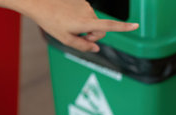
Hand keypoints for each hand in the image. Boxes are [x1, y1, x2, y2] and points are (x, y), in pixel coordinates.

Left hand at [21, 0, 137, 51]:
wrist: (40, 4)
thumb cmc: (51, 22)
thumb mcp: (65, 40)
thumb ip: (83, 47)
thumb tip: (96, 49)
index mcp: (85, 23)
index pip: (109, 26)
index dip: (124, 27)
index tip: (136, 26)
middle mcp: (89, 13)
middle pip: (100, 30)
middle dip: (93, 36)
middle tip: (78, 37)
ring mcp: (86, 6)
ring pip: (94, 23)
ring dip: (86, 27)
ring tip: (70, 25)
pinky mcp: (83, 2)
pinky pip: (88, 15)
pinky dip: (82, 20)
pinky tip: (69, 18)